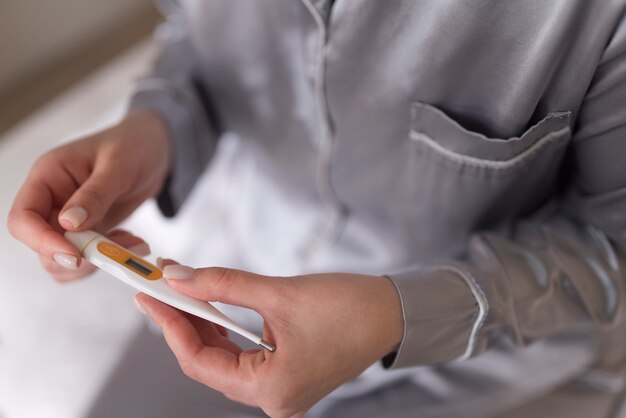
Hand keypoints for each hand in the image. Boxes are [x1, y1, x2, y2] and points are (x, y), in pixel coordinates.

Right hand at [7, 111, 170, 278]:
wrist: (154, 150)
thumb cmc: (134, 146)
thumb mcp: (118, 166)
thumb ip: (95, 195)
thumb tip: (69, 223)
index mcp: (48, 177)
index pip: (23, 218)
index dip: (41, 242)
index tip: (74, 256)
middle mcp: (53, 200)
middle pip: (42, 245)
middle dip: (77, 256)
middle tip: (114, 254)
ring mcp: (70, 218)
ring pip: (64, 258)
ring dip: (97, 261)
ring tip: (132, 243)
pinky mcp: (89, 231)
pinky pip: (89, 256)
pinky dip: (110, 258)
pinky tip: (133, 242)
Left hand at [135, 264, 403, 417]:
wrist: (393, 313)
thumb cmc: (350, 308)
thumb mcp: (279, 293)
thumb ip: (223, 285)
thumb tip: (178, 277)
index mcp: (271, 389)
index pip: (200, 361)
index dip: (170, 325)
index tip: (150, 295)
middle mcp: (273, 399)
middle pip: (209, 362)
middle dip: (184, 323)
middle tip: (160, 289)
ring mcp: (281, 390)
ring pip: (225, 360)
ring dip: (204, 325)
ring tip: (182, 293)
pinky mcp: (287, 375)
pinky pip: (244, 358)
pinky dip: (227, 332)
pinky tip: (212, 308)